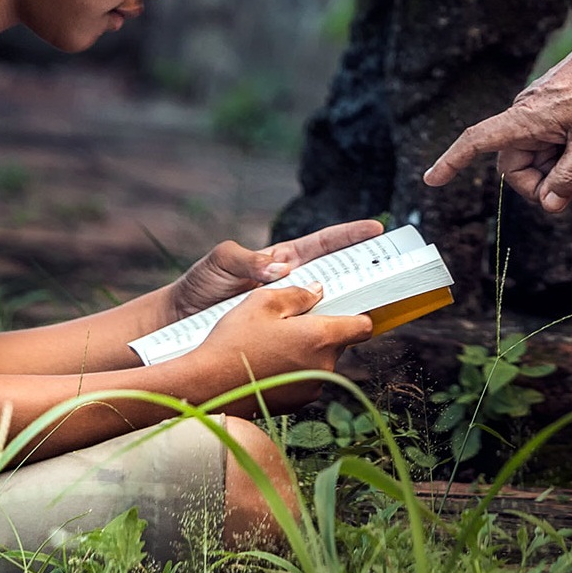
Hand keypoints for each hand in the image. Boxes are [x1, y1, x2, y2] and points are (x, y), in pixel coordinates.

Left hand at [165, 218, 385, 321]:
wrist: (179, 323)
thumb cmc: (200, 285)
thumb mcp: (221, 261)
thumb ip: (248, 259)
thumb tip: (281, 270)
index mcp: (283, 260)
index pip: (324, 244)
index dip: (350, 236)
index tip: (377, 229)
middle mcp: (292, 285)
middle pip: (337, 275)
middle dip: (365, 272)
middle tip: (392, 272)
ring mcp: (289, 311)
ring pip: (328, 308)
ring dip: (349, 309)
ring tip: (373, 310)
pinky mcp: (282, 335)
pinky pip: (310, 335)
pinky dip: (325, 338)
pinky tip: (338, 343)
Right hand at [194, 283, 372, 409]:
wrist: (205, 387)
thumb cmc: (232, 341)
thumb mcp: (262, 302)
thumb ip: (297, 294)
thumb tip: (318, 291)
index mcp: (320, 338)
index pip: (363, 326)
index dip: (357, 313)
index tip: (345, 306)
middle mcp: (324, 367)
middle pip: (338, 342)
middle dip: (322, 330)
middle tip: (293, 320)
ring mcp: (311, 389)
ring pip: (321, 360)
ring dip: (307, 350)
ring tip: (273, 341)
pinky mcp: (296, 404)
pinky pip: (305, 378)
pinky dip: (294, 368)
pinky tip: (267, 361)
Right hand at [422, 40, 571, 212]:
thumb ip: (570, 178)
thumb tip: (549, 206)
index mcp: (524, 119)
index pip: (476, 141)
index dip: (452, 161)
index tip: (432, 179)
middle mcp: (522, 114)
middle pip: (513, 166)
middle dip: (539, 180)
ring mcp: (534, 112)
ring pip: (531, 156)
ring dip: (553, 164)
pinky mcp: (546, 110)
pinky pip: (543, 142)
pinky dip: (559, 150)